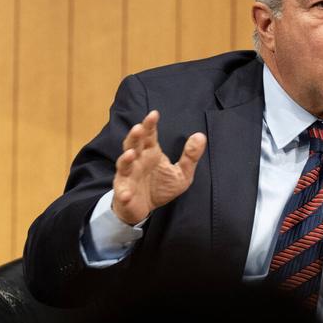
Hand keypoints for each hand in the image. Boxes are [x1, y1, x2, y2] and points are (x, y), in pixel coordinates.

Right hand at [111, 110, 205, 224]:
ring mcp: (128, 176)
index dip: (150, 124)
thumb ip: (190, 156)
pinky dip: (123, 193)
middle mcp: (137, 160)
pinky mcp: (124, 193)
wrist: (145, 209)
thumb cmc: (161, 187)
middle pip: (133, 144)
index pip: (149, 135)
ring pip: (124, 164)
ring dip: (125, 159)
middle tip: (139, 128)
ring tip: (131, 153)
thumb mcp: (182, 173)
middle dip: (135, 136)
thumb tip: (200, 135)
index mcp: (150, 152)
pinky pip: (122, 192)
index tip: (154, 114)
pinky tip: (126, 194)